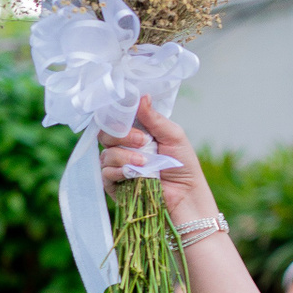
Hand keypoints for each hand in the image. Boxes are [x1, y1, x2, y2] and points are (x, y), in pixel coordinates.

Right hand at [97, 95, 216, 225]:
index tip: (128, 114)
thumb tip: (141, 96)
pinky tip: (135, 173)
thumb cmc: (183, 165)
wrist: (187, 197)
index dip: (117, 115)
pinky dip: (119, 171)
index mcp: (135, 133)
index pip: (115, 118)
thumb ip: (154, 118)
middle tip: (143, 141)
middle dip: (123, 135)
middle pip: (105, 133)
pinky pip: (105, 173)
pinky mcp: (114, 185)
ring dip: (125, 155)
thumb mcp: (173, 136)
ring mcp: (117, 166)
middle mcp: (123, 147)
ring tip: (145, 162)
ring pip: (106, 153)